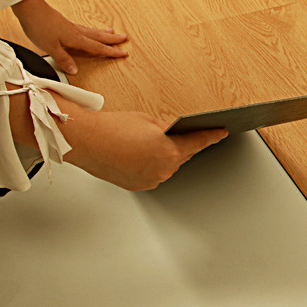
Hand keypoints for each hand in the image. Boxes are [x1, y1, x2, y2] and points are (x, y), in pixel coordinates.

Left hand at [11, 0, 127, 75]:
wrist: (30, 8)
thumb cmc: (39, 26)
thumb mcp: (50, 47)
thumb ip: (63, 59)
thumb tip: (74, 70)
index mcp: (76, 39)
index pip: (97, 47)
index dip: (111, 51)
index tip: (123, 53)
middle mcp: (76, 32)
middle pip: (99, 36)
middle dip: (113, 39)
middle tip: (125, 38)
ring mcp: (71, 27)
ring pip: (92, 31)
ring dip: (104, 33)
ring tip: (112, 32)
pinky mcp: (64, 24)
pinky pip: (84, 28)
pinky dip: (91, 31)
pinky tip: (88, 31)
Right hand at [60, 110, 227, 190]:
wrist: (85, 141)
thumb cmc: (112, 128)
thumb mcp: (148, 121)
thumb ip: (167, 129)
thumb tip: (176, 134)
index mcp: (169, 151)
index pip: (198, 142)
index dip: (212, 136)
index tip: (221, 132)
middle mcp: (163, 169)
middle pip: (184, 155)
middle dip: (185, 144)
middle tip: (186, 134)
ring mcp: (151, 180)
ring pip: (168, 166)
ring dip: (168, 155)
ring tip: (158, 143)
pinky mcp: (139, 186)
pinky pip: (154, 174)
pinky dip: (154, 165)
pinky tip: (145, 155)